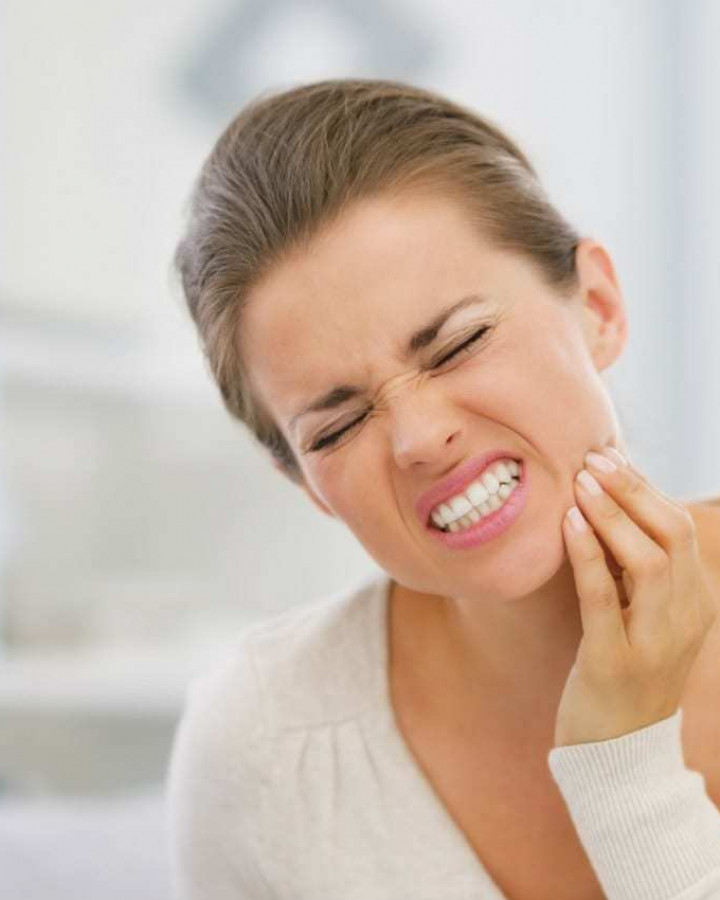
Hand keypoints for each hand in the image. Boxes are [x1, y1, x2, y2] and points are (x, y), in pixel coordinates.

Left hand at [554, 444, 718, 747]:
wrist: (617, 752)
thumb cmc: (622, 670)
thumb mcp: (642, 615)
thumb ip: (633, 568)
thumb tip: (604, 502)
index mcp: (697, 602)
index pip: (680, 528)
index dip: (644, 487)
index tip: (608, 456)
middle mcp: (686, 618)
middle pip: (671, 535)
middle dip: (631, 490)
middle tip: (593, 458)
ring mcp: (655, 642)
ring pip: (646, 560)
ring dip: (611, 514)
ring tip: (578, 482)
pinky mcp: (615, 662)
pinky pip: (604, 597)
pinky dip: (588, 554)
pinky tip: (570, 523)